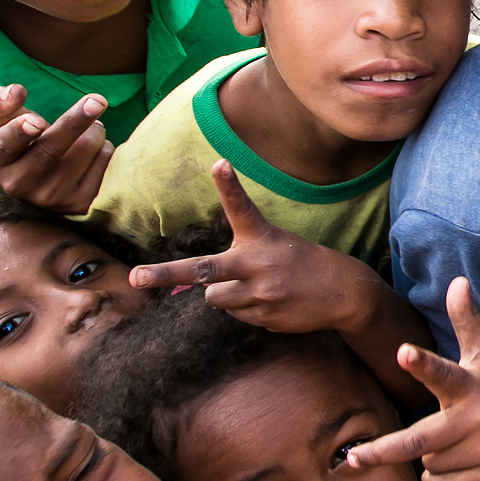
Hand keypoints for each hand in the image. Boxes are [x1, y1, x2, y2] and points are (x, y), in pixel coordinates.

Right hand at [0, 85, 111, 213]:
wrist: (45, 179)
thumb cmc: (22, 139)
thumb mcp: (3, 120)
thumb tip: (14, 91)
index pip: (5, 144)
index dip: (19, 132)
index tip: (34, 122)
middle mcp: (19, 184)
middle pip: (52, 147)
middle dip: (76, 120)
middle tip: (97, 100)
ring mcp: (50, 197)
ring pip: (85, 148)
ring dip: (94, 129)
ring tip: (87, 130)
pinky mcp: (79, 203)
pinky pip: (104, 160)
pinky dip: (105, 146)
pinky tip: (94, 151)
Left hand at [127, 160, 382, 332]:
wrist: (343, 292)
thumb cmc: (300, 263)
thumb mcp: (274, 245)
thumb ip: (238, 258)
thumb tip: (201, 291)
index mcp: (261, 237)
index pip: (241, 208)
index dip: (228, 186)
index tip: (219, 164)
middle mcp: (258, 263)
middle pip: (204, 270)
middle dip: (166, 274)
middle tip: (135, 278)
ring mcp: (261, 293)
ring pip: (215, 298)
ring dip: (225, 295)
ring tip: (257, 287)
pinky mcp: (265, 316)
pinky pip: (237, 316)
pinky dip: (248, 309)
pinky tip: (273, 301)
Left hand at [347, 277, 479, 480]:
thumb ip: (466, 320)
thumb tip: (457, 281)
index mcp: (471, 384)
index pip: (443, 373)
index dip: (422, 364)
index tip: (402, 351)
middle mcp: (479, 417)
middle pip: (420, 440)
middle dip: (385, 450)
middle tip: (354, 457)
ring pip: (430, 463)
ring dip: (427, 455)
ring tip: (449, 438)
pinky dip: (436, 478)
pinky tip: (448, 463)